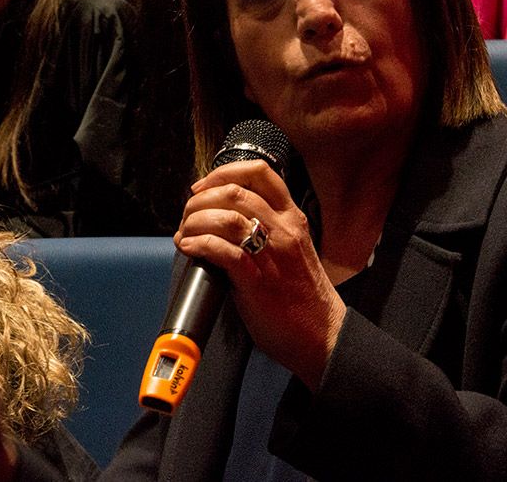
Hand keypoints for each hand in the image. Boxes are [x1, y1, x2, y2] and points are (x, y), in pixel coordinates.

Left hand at [174, 160, 346, 389]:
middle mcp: (284, 230)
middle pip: (234, 191)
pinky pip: (223, 251)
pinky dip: (199, 244)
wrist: (322, 335)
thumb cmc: (303, 295)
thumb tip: (223, 219)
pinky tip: (189, 249)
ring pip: (226, 217)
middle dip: (200, 200)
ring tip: (184, 234)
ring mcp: (272, 254)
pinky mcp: (257, 281)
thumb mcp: (293, 248)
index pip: (259, 172)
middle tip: (187, 217)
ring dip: (195, 221)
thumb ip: (267, 228)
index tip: (203, 187)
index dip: (223, 172)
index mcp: (292, 218)